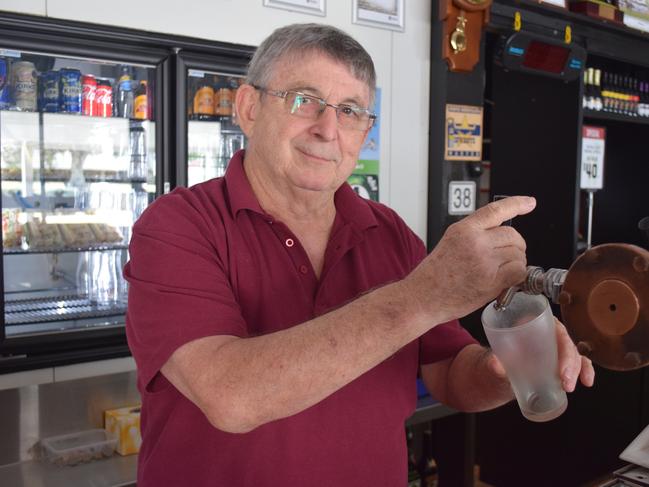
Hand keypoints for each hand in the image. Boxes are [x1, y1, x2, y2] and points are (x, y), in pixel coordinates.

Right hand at [404, 196, 535, 323]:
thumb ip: (474, 235)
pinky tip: (505, 281)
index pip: (496, 210)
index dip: (517, 204)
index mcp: (463, 230)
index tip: (529, 202)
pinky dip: (517, 276)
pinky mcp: (491, 281)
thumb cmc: (433, 276)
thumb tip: (499, 237)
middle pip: (513, 236)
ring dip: (516, 263)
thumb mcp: (450, 243)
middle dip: (516, 247)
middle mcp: (475, 242)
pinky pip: (518, 272)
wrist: (422, 297)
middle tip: (508, 257)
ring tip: (500, 272)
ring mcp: (484, 261)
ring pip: (518, 255)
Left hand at [486, 318, 595, 390]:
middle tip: (566, 382)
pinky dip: (585, 371)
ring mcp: (553, 347)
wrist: (495, 375)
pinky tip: (587, 381)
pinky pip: (578, 363)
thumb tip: (495, 363)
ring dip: (579, 369)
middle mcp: (545, 333)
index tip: (561, 368)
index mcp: (531, 324)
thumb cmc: (496, 361)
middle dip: (571, 363)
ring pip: (574, 353)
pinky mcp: (558, 361)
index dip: (563, 346)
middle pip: (566, 343)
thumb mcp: (492, 362)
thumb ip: (493, 362)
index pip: (554, 329)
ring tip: (570, 386)